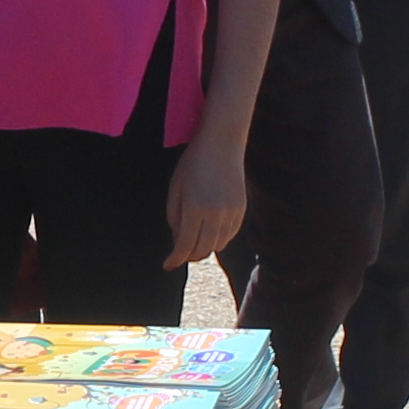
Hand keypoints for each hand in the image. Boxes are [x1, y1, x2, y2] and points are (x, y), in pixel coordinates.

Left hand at [165, 130, 250, 268]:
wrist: (222, 143)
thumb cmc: (193, 163)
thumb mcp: (175, 188)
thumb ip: (174, 217)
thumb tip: (179, 242)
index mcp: (195, 207)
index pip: (185, 245)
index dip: (175, 259)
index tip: (167, 265)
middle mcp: (216, 213)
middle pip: (202, 250)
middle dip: (189, 256)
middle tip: (179, 255)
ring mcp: (231, 212)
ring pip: (218, 245)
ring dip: (204, 248)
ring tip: (193, 242)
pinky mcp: (241, 209)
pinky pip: (229, 235)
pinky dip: (218, 239)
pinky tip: (209, 232)